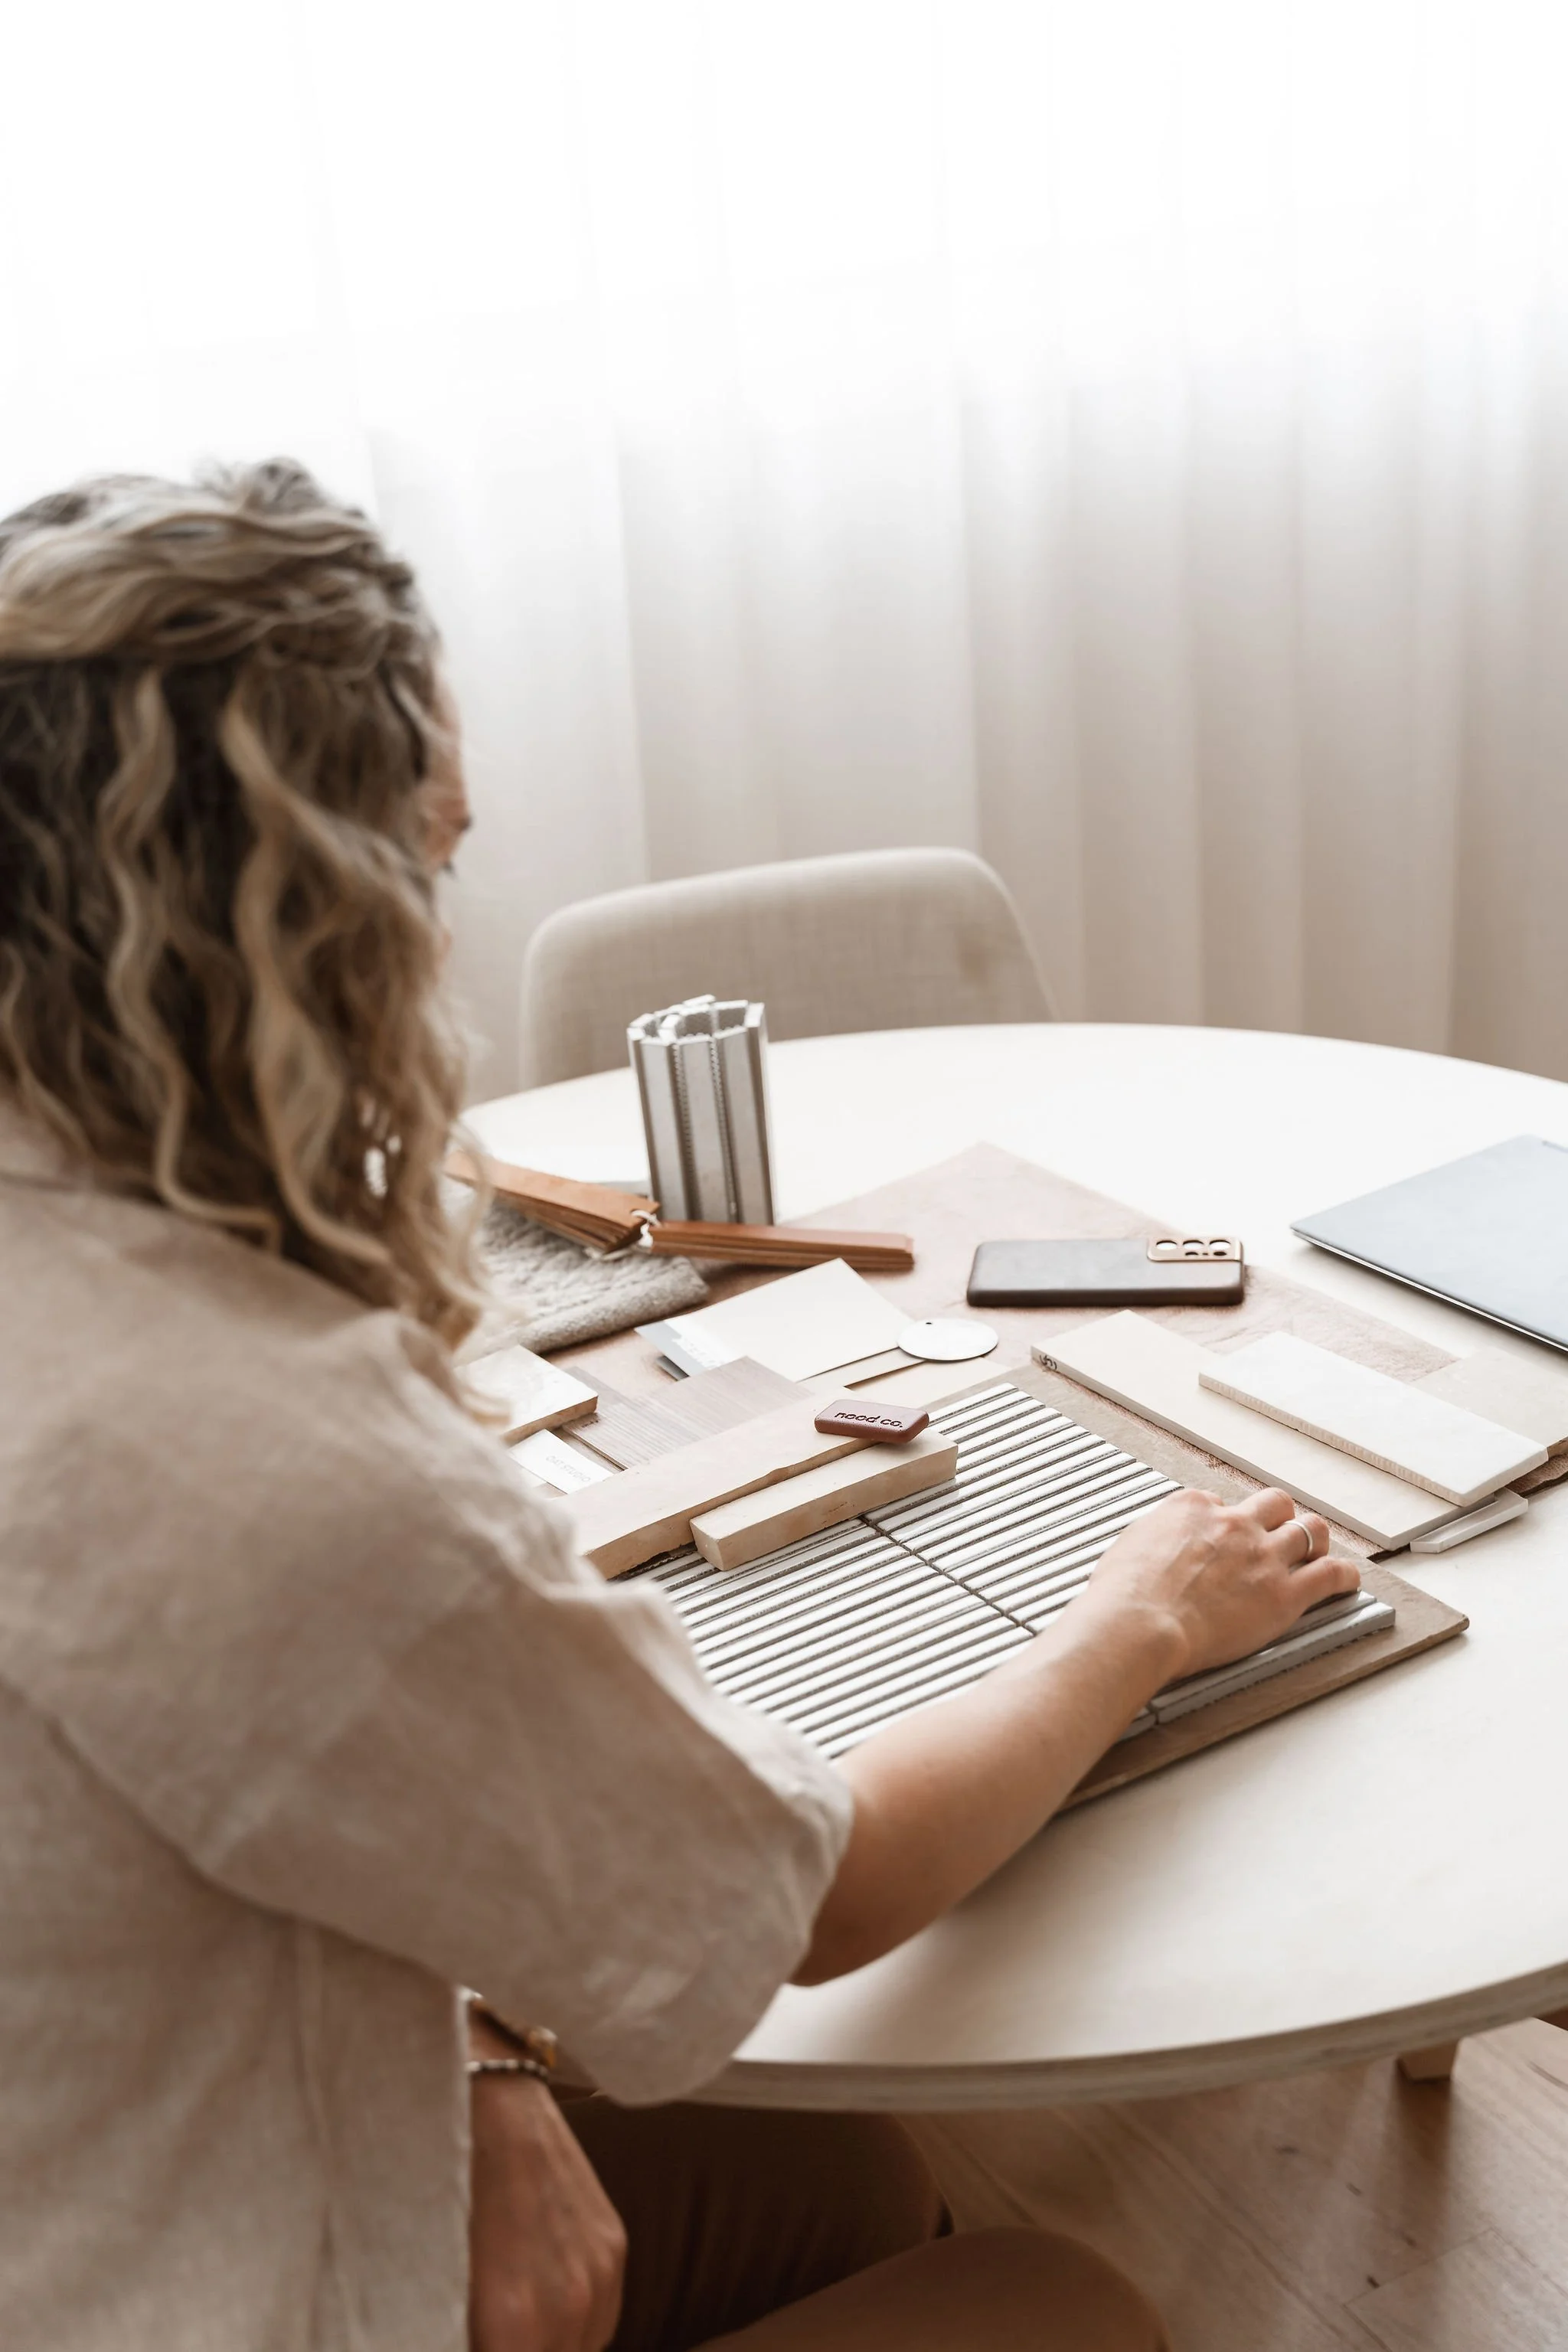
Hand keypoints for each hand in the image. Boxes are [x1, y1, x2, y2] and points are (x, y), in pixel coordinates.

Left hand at [468, 2071, 625, 2351]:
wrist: (493, 2103)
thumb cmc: (446, 2188)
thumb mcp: (442, 2277)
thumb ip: (465, 2328)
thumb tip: (474, 2339)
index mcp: (515, 2321)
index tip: (480, 2340)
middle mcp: (569, 2305)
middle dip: (522, 2346)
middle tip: (494, 2331)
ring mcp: (600, 2273)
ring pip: (584, 2348)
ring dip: (553, 2344)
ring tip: (519, 2325)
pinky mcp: (614, 2244)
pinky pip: (604, 2319)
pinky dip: (578, 2326)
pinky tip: (547, 2308)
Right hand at [1080, 1485, 1362, 1681]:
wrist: (1138, 1623)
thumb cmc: (1122, 1595)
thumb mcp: (1130, 1544)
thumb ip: (1155, 1538)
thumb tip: (1157, 1546)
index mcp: (1192, 1508)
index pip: (1220, 1503)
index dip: (1223, 1523)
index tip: (1221, 1541)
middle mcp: (1233, 1524)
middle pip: (1274, 1504)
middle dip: (1278, 1517)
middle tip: (1277, 1535)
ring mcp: (1263, 1556)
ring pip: (1308, 1530)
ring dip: (1313, 1540)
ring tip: (1315, 1552)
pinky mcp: (1284, 1594)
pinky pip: (1330, 1573)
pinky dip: (1343, 1574)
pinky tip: (1345, 1578)